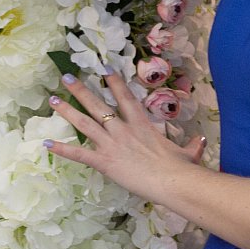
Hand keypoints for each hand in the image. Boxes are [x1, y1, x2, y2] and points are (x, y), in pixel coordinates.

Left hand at [44, 72, 204, 200]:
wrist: (173, 181)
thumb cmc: (181, 168)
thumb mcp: (188, 153)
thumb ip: (192, 145)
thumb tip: (202, 141)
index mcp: (141, 124)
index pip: (125, 97)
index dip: (113, 81)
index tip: (103, 67)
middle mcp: (123, 129)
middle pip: (98, 105)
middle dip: (80, 90)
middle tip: (66, 76)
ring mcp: (112, 144)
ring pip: (84, 123)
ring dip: (67, 111)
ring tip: (53, 99)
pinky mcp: (104, 161)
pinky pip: (79, 154)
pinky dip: (62, 149)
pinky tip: (47, 143)